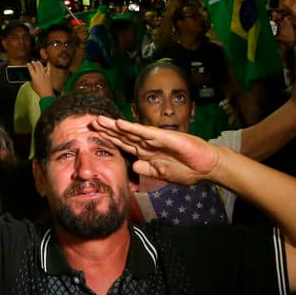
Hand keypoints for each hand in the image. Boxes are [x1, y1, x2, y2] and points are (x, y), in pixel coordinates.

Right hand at [26, 60, 52, 97]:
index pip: (30, 69)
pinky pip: (48, 68)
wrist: (45, 92)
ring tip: (37, 61)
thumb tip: (32, 77)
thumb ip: (32, 79)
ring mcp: (44, 74)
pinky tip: (47, 62)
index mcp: (34, 76)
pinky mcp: (48, 75)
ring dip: (39, 63)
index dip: (29, 65)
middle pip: (36, 66)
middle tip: (32, 61)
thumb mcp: (32, 84)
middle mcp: (39, 74)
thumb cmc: (39, 90)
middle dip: (33, 63)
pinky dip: (48, 65)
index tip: (28, 64)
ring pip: (41, 66)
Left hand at [92, 115, 221, 184]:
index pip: (123, 145)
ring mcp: (155, 139)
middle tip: (90, 123)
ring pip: (130, 131)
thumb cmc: (186, 170)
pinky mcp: (164, 137)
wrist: (206, 167)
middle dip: (106, 130)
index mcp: (147, 153)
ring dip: (114, 126)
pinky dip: (132, 128)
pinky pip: (144, 132)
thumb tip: (134, 168)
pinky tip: (119, 123)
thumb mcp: (162, 174)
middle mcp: (148, 144)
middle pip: (122, 136)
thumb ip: (148, 170)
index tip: (94, 137)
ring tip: (99, 120)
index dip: (109, 140)